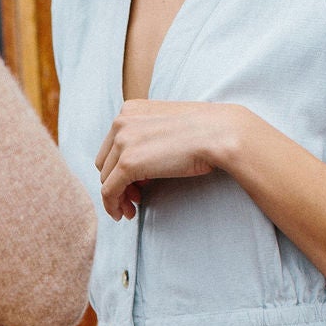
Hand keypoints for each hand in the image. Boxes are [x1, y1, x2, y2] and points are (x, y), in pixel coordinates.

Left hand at [95, 100, 253, 219]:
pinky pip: (109, 192)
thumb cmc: (204, 131)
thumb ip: (148, 137)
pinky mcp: (127, 164)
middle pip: (105, 162)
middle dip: (117, 182)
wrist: (219, 133)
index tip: (135, 183)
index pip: (112, 145)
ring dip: (117, 197)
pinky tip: (124, 215)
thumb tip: (139, 164)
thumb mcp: (168, 125)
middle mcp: (121, 122)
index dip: (119, 167)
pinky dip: (112, 206)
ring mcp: (122, 142)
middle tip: (135, 198)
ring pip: (106, 179)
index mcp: (130, 109)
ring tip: (131, 210)